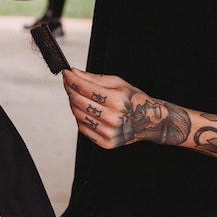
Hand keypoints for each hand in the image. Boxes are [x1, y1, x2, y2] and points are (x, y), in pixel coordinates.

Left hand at [62, 68, 190, 148]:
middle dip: (70, 89)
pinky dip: (80, 117)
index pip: (84, 88)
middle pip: (78, 101)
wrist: (151, 122)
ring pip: (78, 115)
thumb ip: (94, 78)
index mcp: (117, 101)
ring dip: (73, 103)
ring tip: (78, 96)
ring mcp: (109, 132)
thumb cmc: (134, 100)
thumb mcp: (118, 83)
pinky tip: (86, 110)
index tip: (66, 73)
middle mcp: (113, 118)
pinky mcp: (106, 143)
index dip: (71, 79)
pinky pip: (83, 128)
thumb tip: (74, 73)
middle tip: (69, 83)